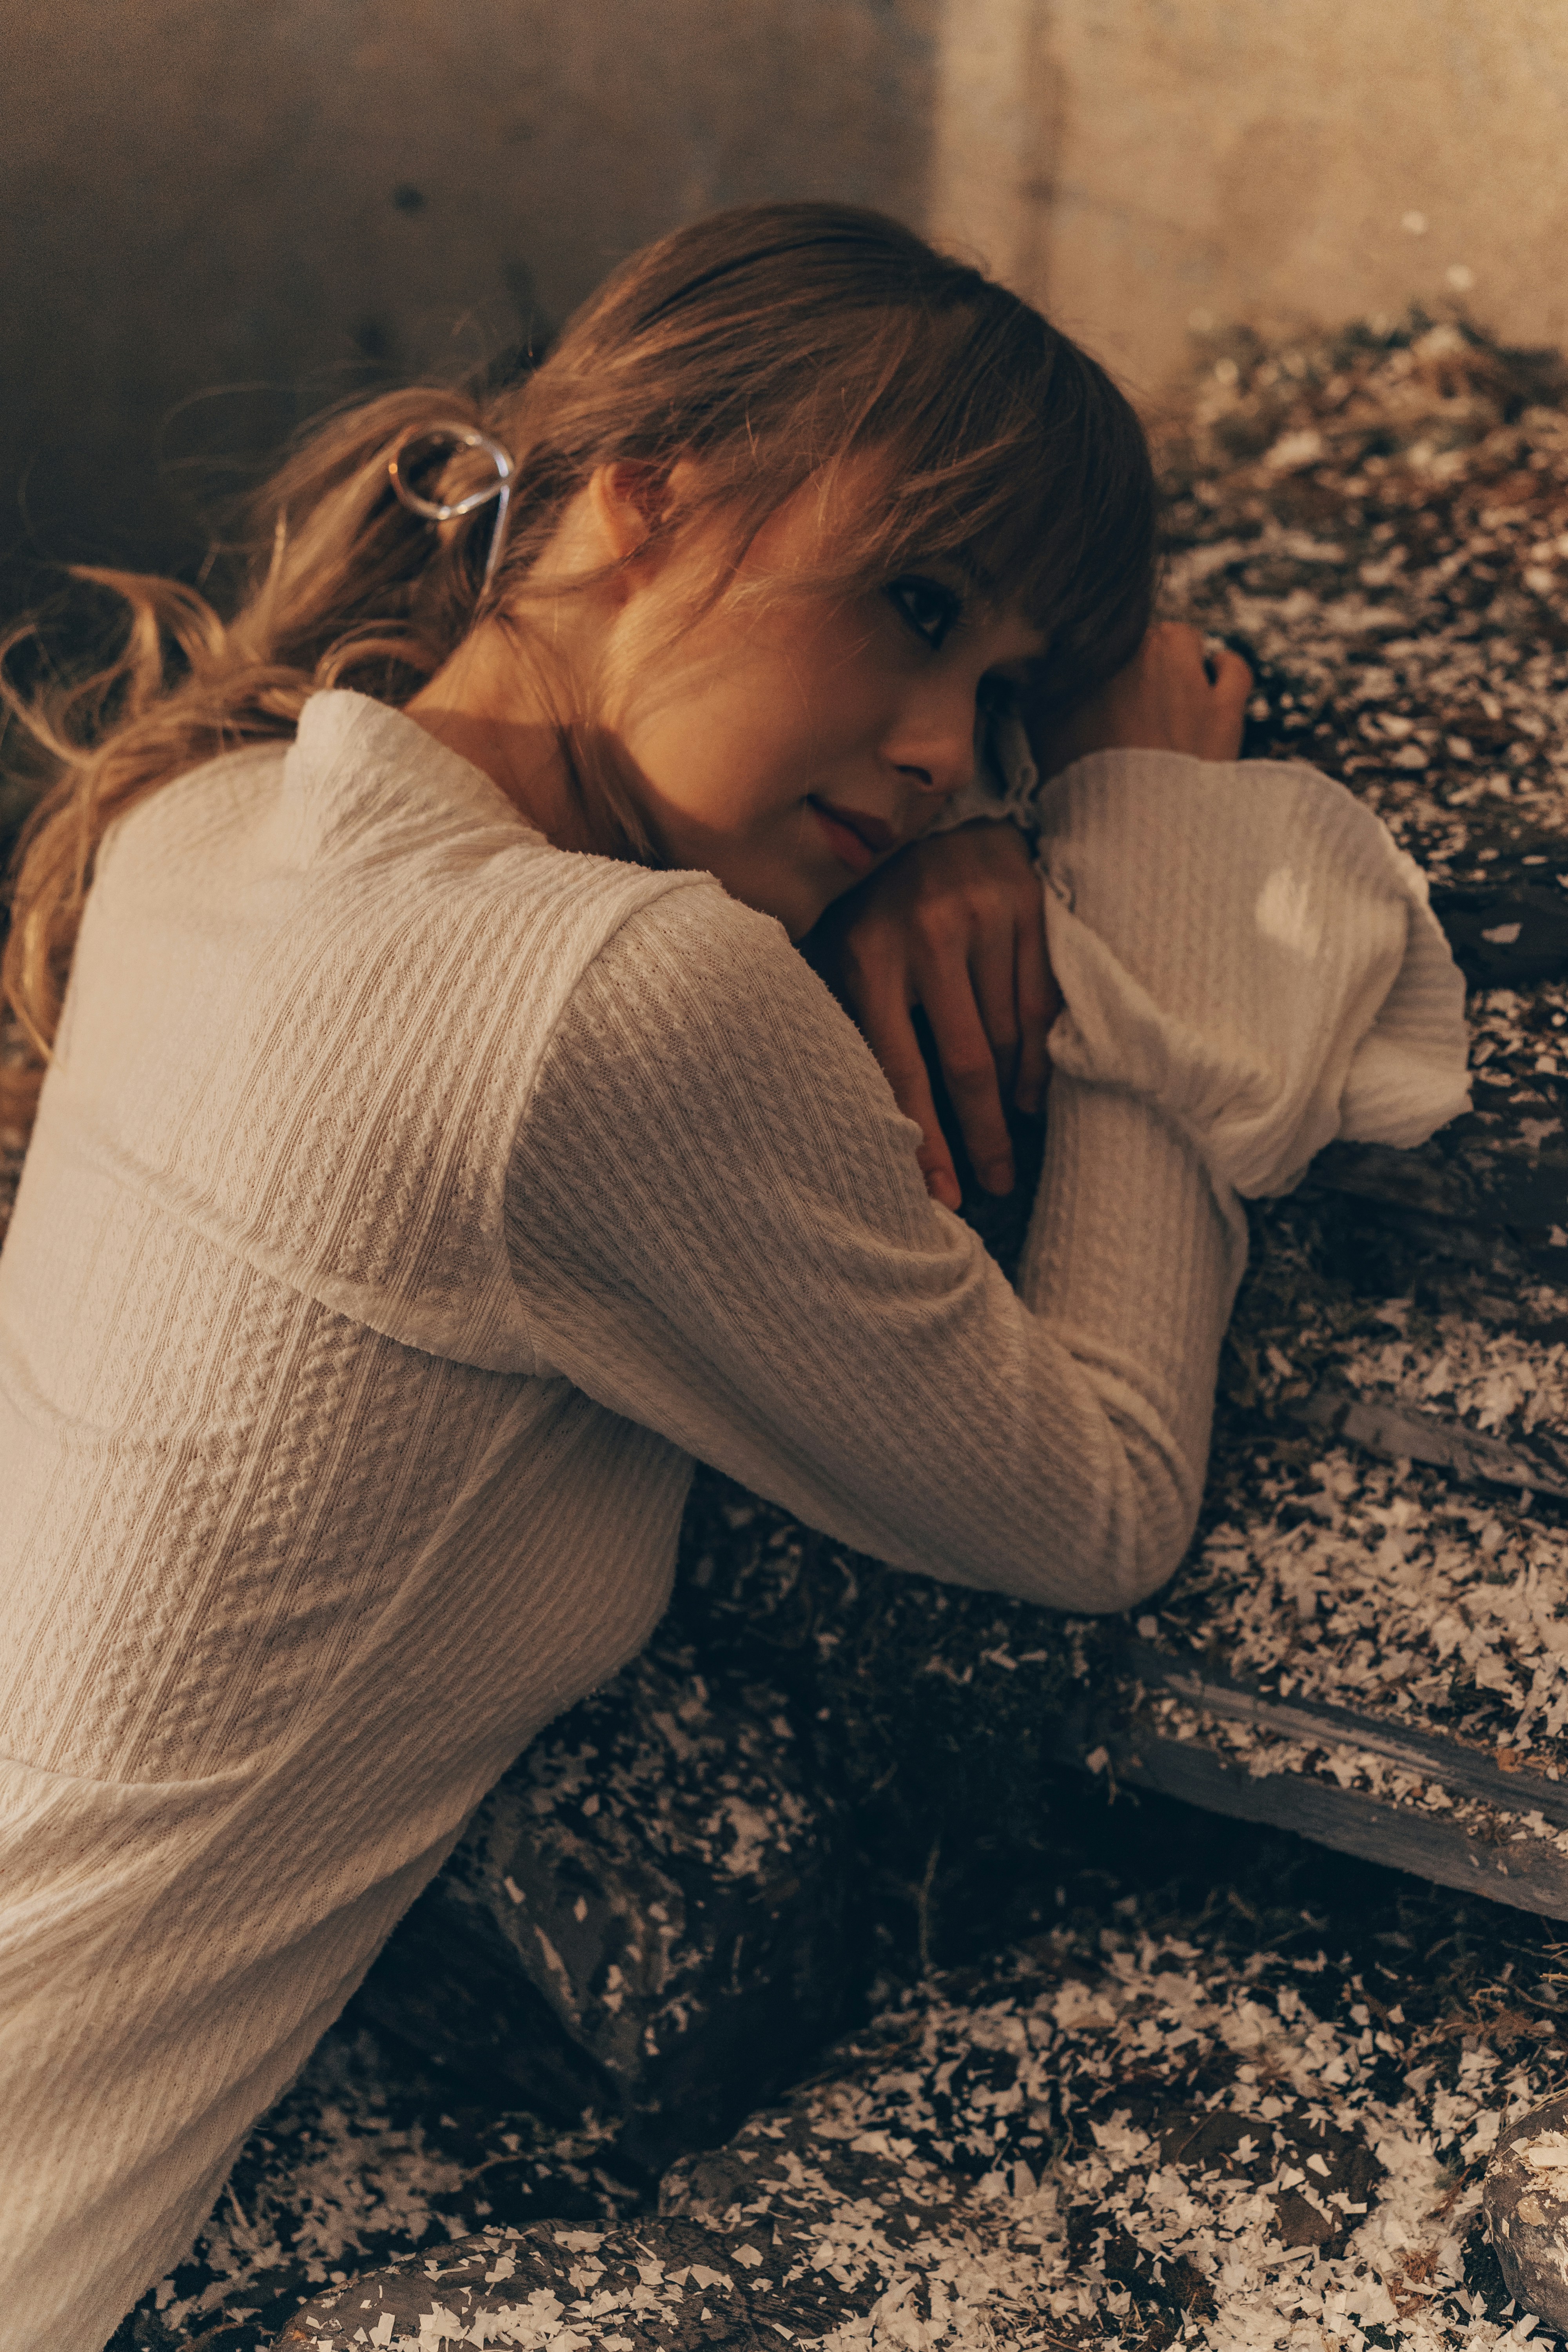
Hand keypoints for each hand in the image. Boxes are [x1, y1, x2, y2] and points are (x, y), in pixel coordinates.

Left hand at [802, 819, 1058, 1210]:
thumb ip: (853, 1024)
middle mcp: (927, 933)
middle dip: (983, 1136)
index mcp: (868, 954)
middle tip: (996, 1185)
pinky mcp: (1028, 904)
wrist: (933, 816)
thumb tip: (855, 1123)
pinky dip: (1039, 1055)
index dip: (924, 1140)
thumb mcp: (845, 955)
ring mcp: (983, 916)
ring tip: (1012, 1136)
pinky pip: (1042, 1003)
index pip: (900, 1068)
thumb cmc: (877, 905)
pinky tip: (1031, 1091)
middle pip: (965, 1062)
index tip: (944, 1196)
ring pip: (1009, 1037)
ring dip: (1012, 1099)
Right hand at [1033, 621, 1252, 775]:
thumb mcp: (1042, 742)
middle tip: (1130, 690)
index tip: (1101, 680)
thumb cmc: (1084, 793)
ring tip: (1170, 682)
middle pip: (1139, 636)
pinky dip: (1224, 668)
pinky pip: (1233, 669)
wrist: (1132, 837)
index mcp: (1095, 662)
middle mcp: (1141, 659)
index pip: (1097, 639)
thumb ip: (1039, 702)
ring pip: (1182, 640)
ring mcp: (1187, 682)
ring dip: (1177, 654)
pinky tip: (1215, 674)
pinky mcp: (1223, 710)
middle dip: (1137, 657)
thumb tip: (1035, 680)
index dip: (1102, 660)